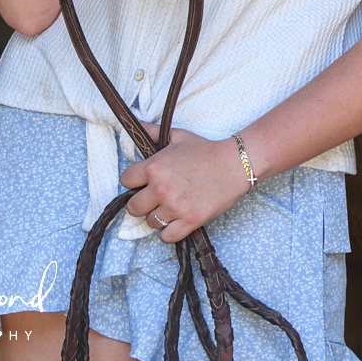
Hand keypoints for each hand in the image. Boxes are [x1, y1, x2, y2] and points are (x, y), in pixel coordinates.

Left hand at [121, 129, 249, 242]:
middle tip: (156, 198)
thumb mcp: (178, 136)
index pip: (126, 181)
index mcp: (154, 167)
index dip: (134, 182)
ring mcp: (175, 206)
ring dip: (158, 217)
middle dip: (143, 203)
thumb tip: (136, 123)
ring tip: (171, 208)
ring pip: (150, 222)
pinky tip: (177, 222)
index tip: (144, 183)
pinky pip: (166, 237)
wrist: (236, 164)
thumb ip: (153, 131)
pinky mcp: (190, 220)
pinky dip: (170, 232)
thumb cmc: (206, 150)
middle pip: (133, 207)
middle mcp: (161, 188)